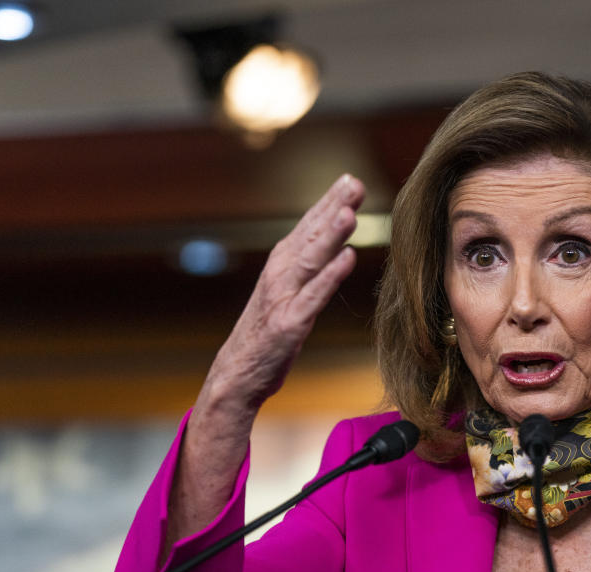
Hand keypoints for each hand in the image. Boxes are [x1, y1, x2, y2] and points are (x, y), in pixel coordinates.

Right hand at [197, 174, 364, 430]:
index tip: (349, 180)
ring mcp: (283, 297)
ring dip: (330, 235)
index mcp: (281, 264)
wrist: (237, 373)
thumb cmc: (267, 330)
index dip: (328, 202)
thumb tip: (337, 241)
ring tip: (349, 213)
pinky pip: (313, 296)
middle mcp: (280, 274)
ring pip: (310, 260)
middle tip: (352, 182)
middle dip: (332, 207)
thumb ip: (308, 266)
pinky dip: (330, 276)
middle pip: (310, 235)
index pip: (307, 227)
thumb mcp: (287, 292)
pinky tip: (347, 258)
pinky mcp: (289, 323)